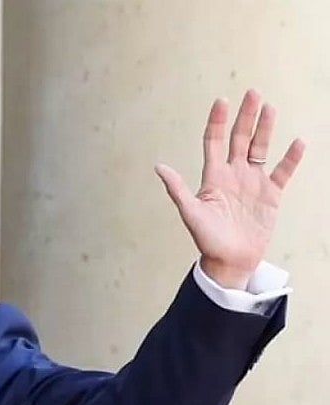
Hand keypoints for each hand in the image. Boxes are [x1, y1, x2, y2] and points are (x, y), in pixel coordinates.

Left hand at [155, 89, 303, 289]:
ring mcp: (252, 182)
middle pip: (239, 139)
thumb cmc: (207, 239)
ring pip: (260, 148)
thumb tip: (159, 167)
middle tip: (252, 92)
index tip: (221, 100)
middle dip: (245, 116)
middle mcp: (233, 174)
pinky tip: (297, 142)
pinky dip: (291, 158)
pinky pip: (282, 171)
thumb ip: (178, 189)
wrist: (229, 261)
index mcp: (213, 177)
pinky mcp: (271, 195)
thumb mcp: (191, 213)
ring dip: (265, 129)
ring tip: (269, 107)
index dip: (217, 122)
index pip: (214, 142)